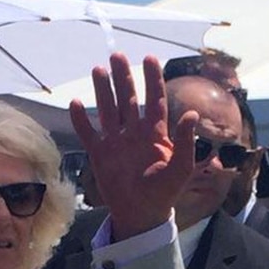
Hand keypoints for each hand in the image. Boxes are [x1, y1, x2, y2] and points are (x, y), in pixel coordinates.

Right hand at [70, 53, 198, 240]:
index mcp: (156, 133)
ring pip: (108, 109)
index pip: (155, 100)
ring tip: (98, 70)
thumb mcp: (181, 167)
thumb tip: (192, 114)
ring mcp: (116, 142)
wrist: (142, 213)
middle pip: (128, 99)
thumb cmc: (165, 192)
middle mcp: (134, 133)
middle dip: (123, 78)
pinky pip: (88, 133)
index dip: (153, 79)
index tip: (149, 58)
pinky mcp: (100, 154)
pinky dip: (81, 120)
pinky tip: (76, 104)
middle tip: (117, 56)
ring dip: (103, 90)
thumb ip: (187, 141)